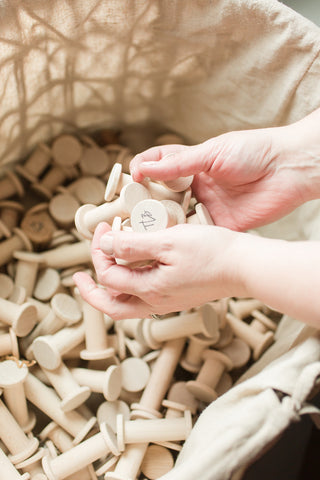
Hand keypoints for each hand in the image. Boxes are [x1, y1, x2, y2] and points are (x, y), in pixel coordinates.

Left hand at [73, 222, 241, 318]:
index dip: (98, 252)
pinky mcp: (179, 296)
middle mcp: (157, 302)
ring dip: (110, 290)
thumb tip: (106, 245)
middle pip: (112, 306)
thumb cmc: (214, 253)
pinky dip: (131, 287)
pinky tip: (135, 271)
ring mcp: (169, 301)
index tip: (103, 229)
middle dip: (92, 291)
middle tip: (79, 278)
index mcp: (150, 289)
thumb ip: (133, 245)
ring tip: (103, 274)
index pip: (108, 276)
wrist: (246, 267)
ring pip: (128, 304)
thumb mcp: (169, 241)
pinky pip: (145, 298)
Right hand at [130, 117, 319, 230]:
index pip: (157, 167)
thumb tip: (145, 169)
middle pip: (163, 197)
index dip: (142, 173)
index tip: (134, 179)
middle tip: (131, 213)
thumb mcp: (212, 152)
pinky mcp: (220, 225)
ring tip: (144, 231)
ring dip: (161, 224)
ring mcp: (207, 207)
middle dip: (145, 204)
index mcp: (192, 165)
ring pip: (176, 219)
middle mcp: (196, 187)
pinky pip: (197, 234)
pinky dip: (184, 239)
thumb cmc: (254, 151)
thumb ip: (179, 163)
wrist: (288, 169)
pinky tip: (170, 242)